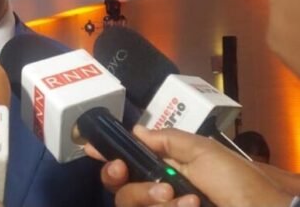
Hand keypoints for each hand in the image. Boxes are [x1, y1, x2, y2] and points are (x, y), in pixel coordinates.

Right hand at [84, 126, 292, 206]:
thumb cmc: (237, 181)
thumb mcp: (203, 151)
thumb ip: (166, 140)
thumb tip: (135, 130)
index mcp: (165, 170)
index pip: (127, 165)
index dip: (108, 159)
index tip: (93, 150)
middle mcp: (159, 194)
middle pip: (121, 192)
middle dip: (135, 189)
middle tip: (161, 188)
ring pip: (130, 206)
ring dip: (154, 200)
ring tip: (188, 201)